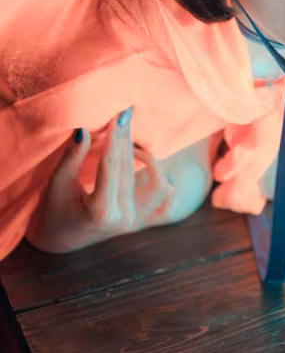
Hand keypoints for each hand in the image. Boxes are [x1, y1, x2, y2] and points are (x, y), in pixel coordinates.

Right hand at [26, 107, 175, 253]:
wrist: (61, 239)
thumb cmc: (53, 209)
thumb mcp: (57, 184)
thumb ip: (71, 158)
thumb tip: (83, 129)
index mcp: (100, 212)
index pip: (110, 167)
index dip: (114, 139)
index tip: (118, 116)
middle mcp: (122, 219)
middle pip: (128, 170)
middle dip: (126, 140)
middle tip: (126, 114)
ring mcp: (135, 222)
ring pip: (150, 181)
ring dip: (143, 156)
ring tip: (129, 138)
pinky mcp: (142, 220)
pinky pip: (164, 199)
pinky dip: (161, 178)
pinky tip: (144, 159)